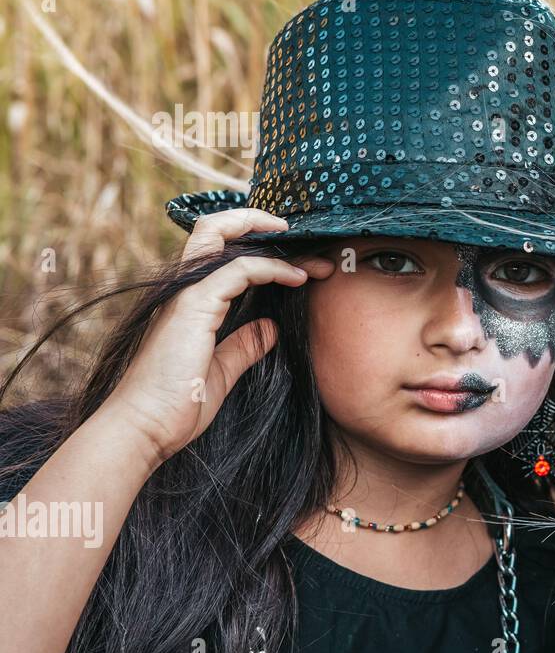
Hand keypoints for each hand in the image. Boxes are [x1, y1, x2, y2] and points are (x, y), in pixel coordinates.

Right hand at [99, 209, 334, 465]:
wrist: (145, 430)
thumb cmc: (175, 407)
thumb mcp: (221, 373)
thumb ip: (243, 346)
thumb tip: (269, 328)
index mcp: (189, 303)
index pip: (221, 254)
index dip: (258, 248)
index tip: (298, 262)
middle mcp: (184, 290)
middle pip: (213, 229)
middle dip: (257, 222)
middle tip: (301, 237)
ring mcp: (186, 294)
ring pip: (220, 235)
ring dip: (269, 238)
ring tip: (312, 255)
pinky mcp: (193, 306)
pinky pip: (238, 270)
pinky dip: (271, 268)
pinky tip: (297, 278)